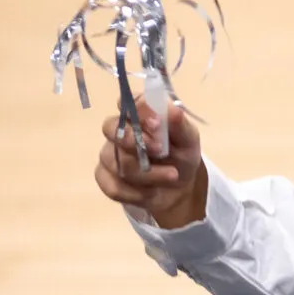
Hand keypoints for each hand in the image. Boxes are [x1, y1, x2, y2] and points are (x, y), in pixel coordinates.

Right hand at [95, 99, 207, 228]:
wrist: (179, 189)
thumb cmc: (182, 155)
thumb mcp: (189, 140)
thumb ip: (179, 125)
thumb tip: (173, 110)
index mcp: (139, 114)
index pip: (128, 102)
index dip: (138, 112)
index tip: (157, 124)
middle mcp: (119, 130)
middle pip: (111, 128)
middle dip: (135, 141)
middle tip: (161, 151)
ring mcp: (109, 154)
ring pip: (116, 161)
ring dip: (147, 173)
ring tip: (171, 176)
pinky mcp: (104, 177)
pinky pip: (112, 185)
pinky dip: (135, 192)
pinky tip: (151, 192)